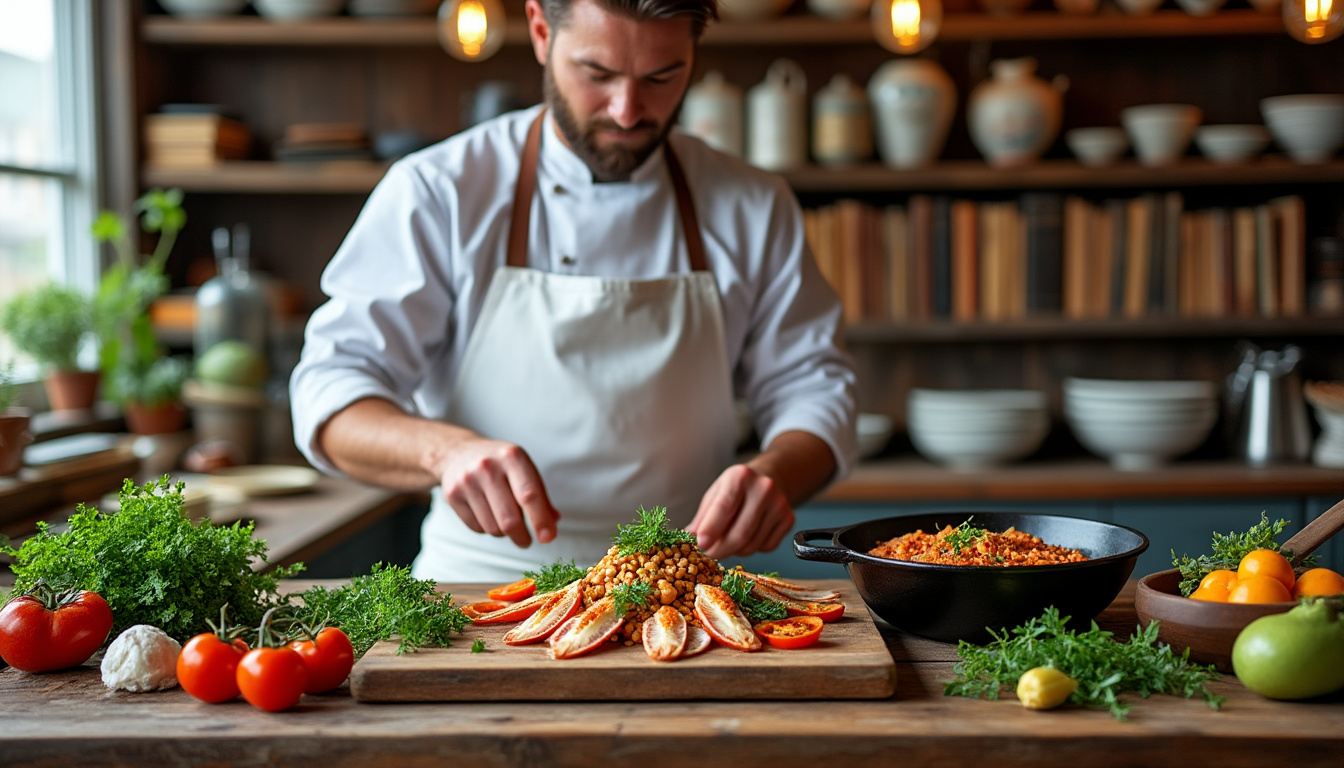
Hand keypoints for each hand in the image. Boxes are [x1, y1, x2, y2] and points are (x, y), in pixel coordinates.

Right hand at [435, 437, 559, 547]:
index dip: (540, 520)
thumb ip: (540, 496)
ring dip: (503, 532)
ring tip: (503, 518)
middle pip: (509, 519)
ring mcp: (467, 480)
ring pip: (493, 528)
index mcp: (512, 457)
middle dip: (522, 537)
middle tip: (526, 541)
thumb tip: (552, 523)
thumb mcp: (523, 469)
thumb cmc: (500, 464)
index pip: (529, 495)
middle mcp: (488, 467)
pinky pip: (476, 528)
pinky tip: (486, 513)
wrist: (459, 452)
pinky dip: (486, 528)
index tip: (548, 537)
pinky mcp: (452, 494)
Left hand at [685, 464, 793, 558]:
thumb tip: (686, 540)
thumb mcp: (715, 494)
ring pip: (751, 545)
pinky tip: (748, 536)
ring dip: (734, 550)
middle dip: (720, 549)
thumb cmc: (736, 489)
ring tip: (728, 540)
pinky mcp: (789, 519)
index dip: (711, 529)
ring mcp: (779, 505)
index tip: (700, 544)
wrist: (770, 478)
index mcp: (740, 476)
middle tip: (708, 554)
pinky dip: (751, 549)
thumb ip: (702, 519)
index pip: (724, 507)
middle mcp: (764, 488)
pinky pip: (765, 547)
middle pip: (740, 533)